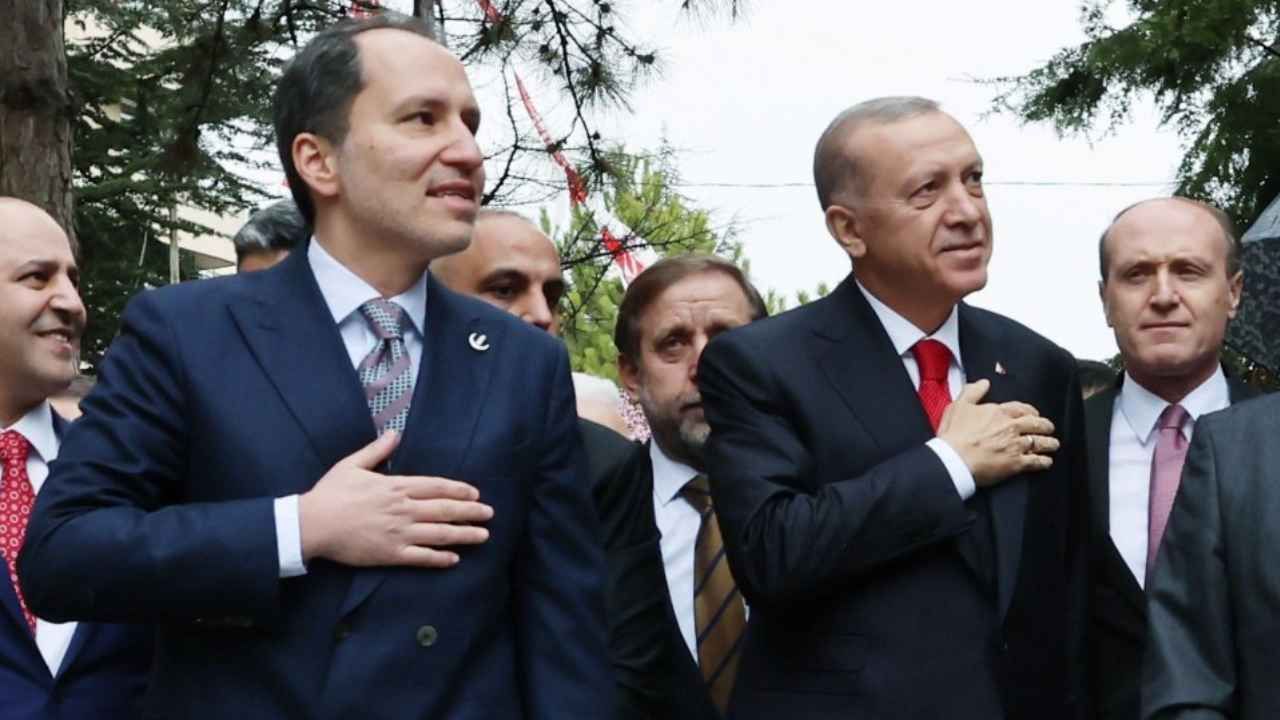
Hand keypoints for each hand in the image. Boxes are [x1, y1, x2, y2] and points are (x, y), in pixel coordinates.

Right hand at [298, 431, 492, 567]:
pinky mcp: (390, 554)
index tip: (475, 493)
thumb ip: (377, 450)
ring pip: (440, 534)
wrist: (312, 524)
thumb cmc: (330, 493)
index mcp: (396, 486)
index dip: (459, 490)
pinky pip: (421, 558)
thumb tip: (394, 433)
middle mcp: (403, 509)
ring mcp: (399, 533)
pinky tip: (455, 559)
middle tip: (489, 514)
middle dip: (471, 512)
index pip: (436, 486)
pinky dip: (440, 558)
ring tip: (483, 536)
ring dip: (464, 534)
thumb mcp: (352, 464)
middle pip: (445, 510)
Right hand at [936, 380, 1059, 486]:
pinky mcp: (1016, 463)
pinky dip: (1044, 461)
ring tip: (1054, 444)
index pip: (1022, 409)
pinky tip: (1047, 462)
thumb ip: (972, 392)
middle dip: (1045, 426)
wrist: (954, 459)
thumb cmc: (953, 434)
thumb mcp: (958, 406)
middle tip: (1048, 428)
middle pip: (1037, 424)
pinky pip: (1036, 461)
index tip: (1034, 414)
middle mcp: (1012, 427)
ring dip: (1049, 443)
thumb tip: (984, 382)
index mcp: (999, 412)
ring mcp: (1016, 445)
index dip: (1031, 411)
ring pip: (1040, 442)